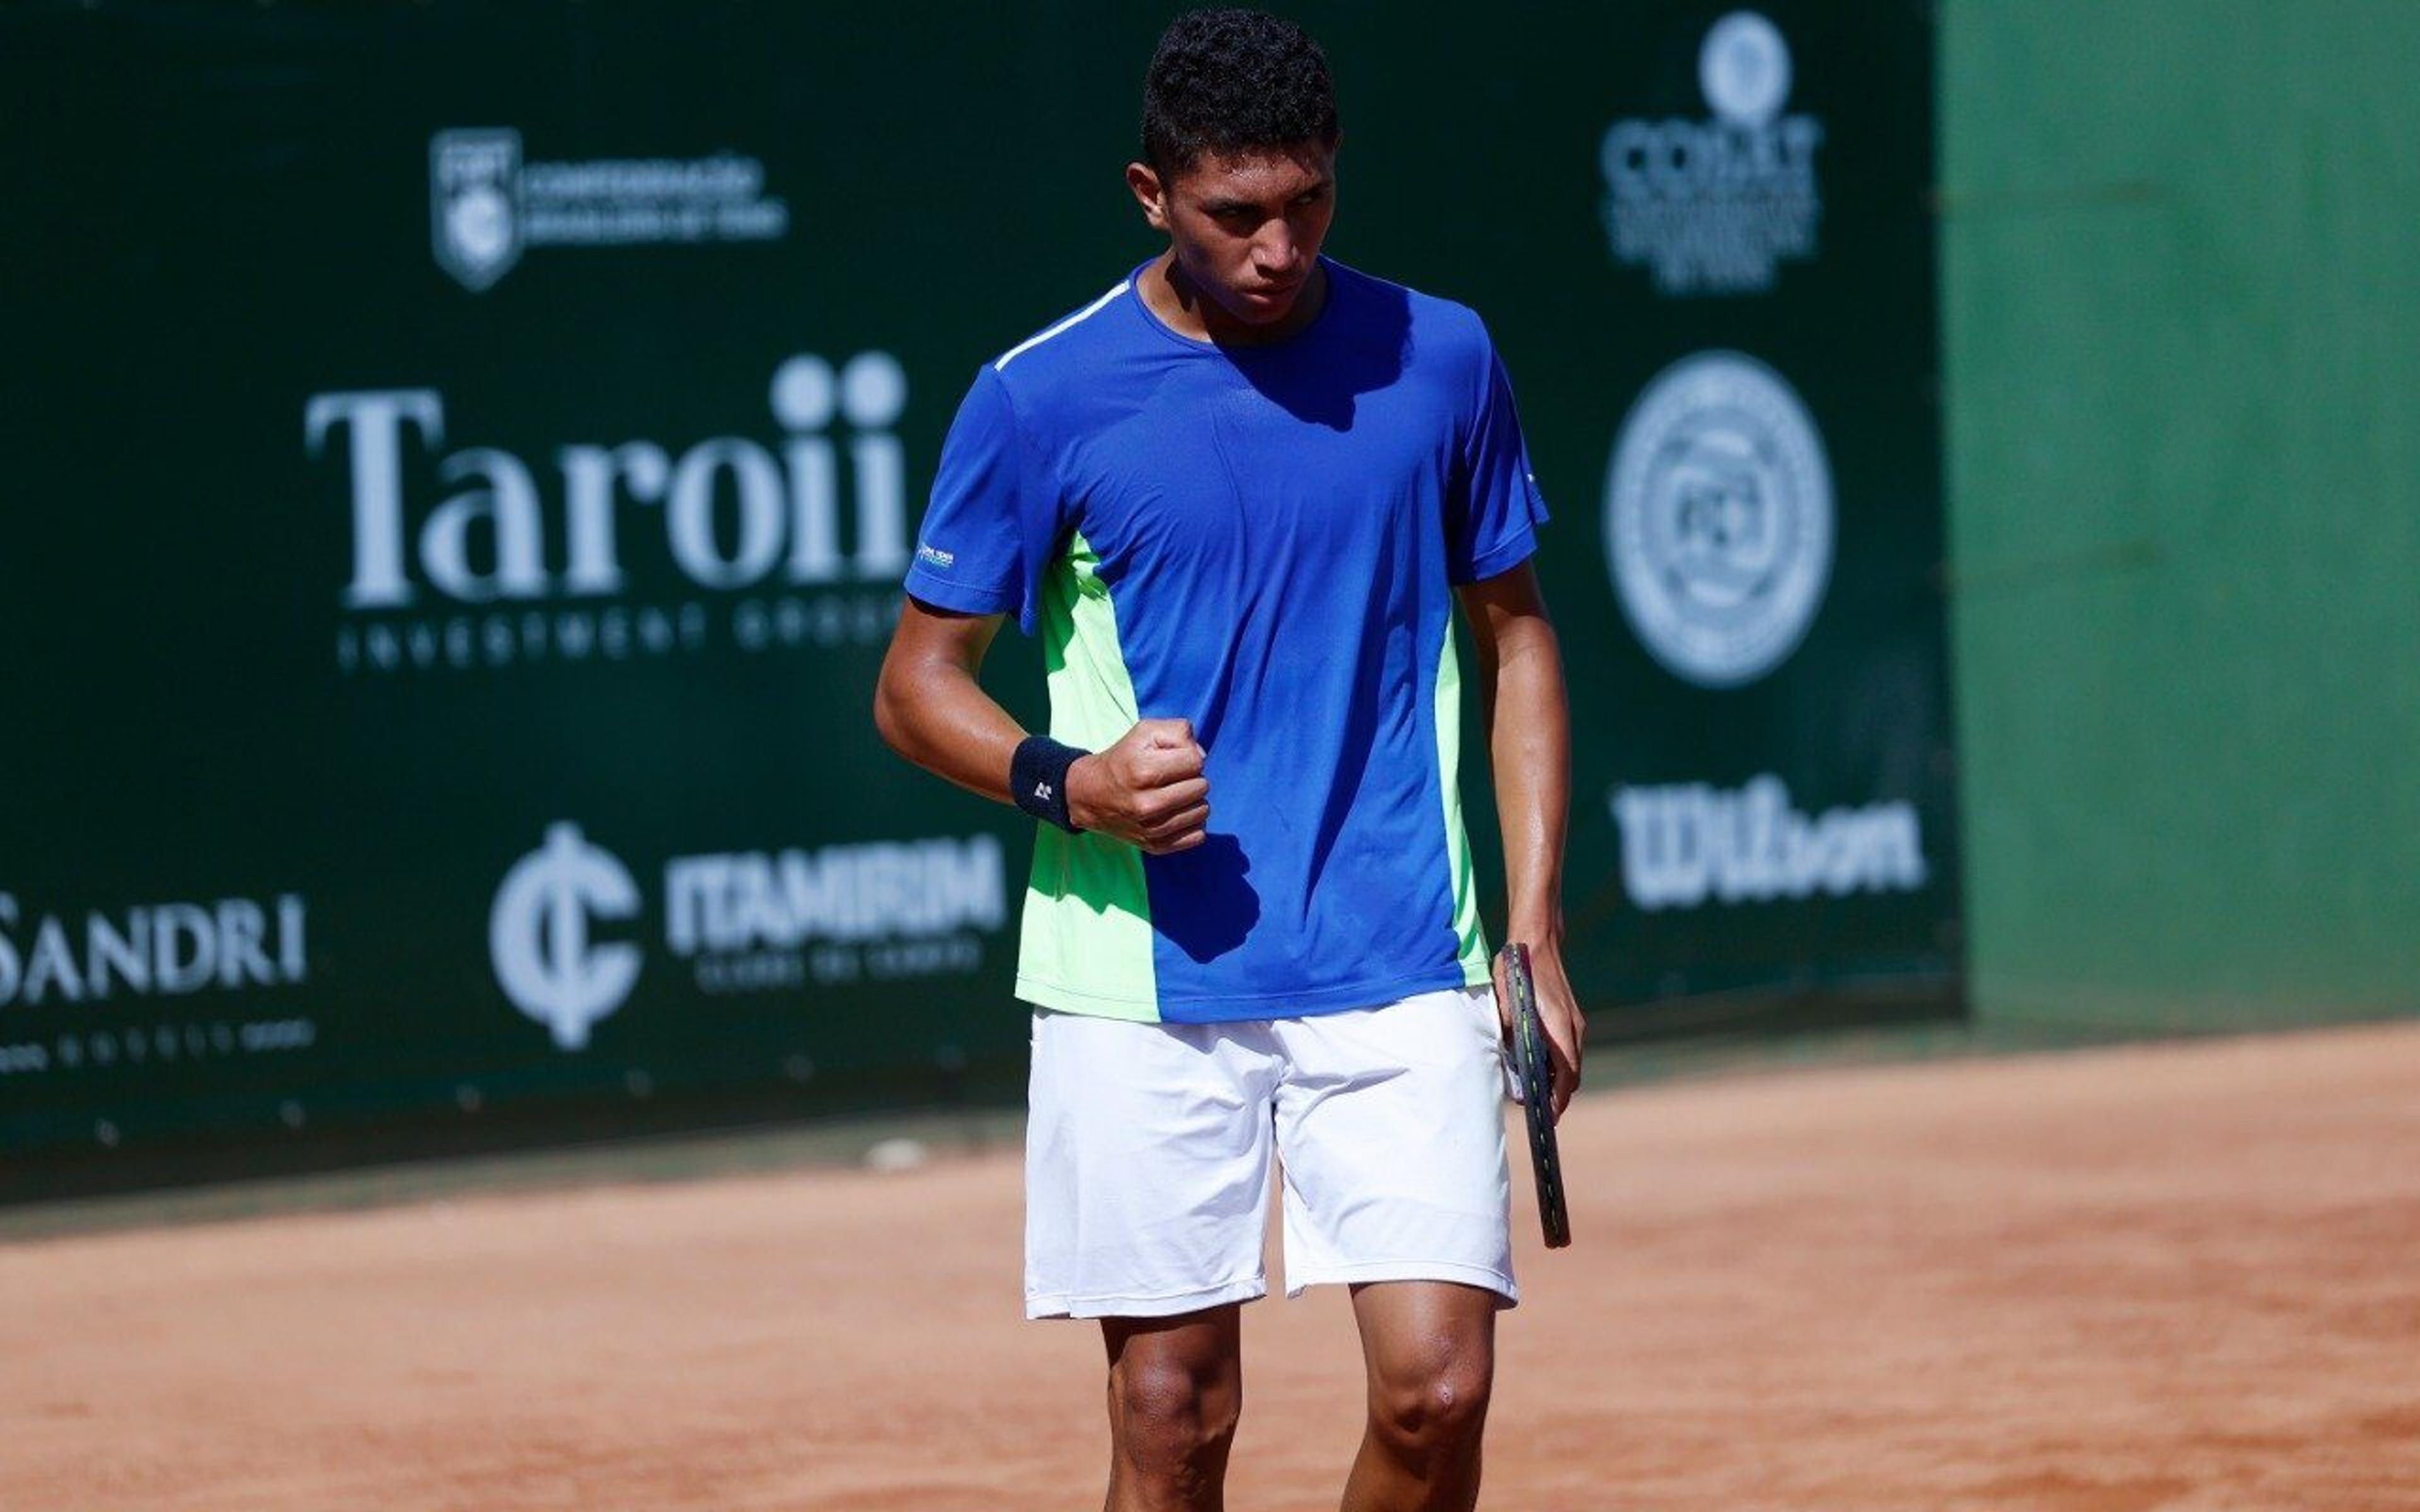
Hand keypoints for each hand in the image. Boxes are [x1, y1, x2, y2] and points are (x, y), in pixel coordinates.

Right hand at [1066, 718, 1209, 854]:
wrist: (1090, 796)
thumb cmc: (1123, 759)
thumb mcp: (1145, 732)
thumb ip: (1179, 732)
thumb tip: (1202, 757)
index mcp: (1143, 771)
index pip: (1196, 762)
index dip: (1188, 756)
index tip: (1173, 759)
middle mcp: (1147, 804)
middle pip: (1201, 787)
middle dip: (1192, 778)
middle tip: (1172, 778)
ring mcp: (1151, 829)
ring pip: (1202, 811)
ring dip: (1193, 801)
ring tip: (1174, 794)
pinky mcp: (1156, 846)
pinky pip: (1198, 835)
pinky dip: (1192, 823)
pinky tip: (1176, 813)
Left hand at [1492, 937, 1585, 1123]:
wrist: (1537, 942)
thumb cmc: (1518, 968)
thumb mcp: (1505, 996)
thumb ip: (1507, 1024)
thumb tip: (1508, 1049)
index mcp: (1559, 1026)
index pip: (1566, 1074)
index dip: (1558, 1098)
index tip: (1549, 1116)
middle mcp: (1572, 1028)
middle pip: (1571, 1074)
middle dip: (1558, 1095)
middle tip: (1539, 1110)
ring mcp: (1573, 1023)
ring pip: (1570, 1063)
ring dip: (1557, 1080)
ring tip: (1536, 1094)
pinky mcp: (1569, 1018)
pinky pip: (1567, 1050)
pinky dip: (1557, 1065)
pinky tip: (1538, 1068)